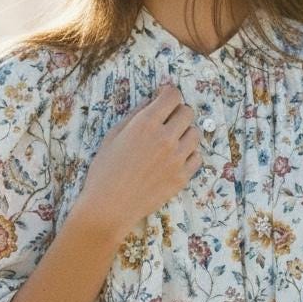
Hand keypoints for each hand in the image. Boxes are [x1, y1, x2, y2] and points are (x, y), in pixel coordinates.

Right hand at [77, 83, 202, 238]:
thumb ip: (136, 115)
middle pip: (188, 112)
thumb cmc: (105, 170)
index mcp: (146, 124)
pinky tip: (175, 159)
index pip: (173, 96)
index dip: (169, 94)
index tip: (165, 98)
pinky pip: (197, 157)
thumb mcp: (113, 135)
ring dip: (185, 133)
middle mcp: (166, 138)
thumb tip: (153, 100)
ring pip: (195, 134)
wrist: (109, 207)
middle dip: (178, 112)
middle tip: (167, 121)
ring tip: (170, 142)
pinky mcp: (182, 177)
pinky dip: (189, 154)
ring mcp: (177, 159)